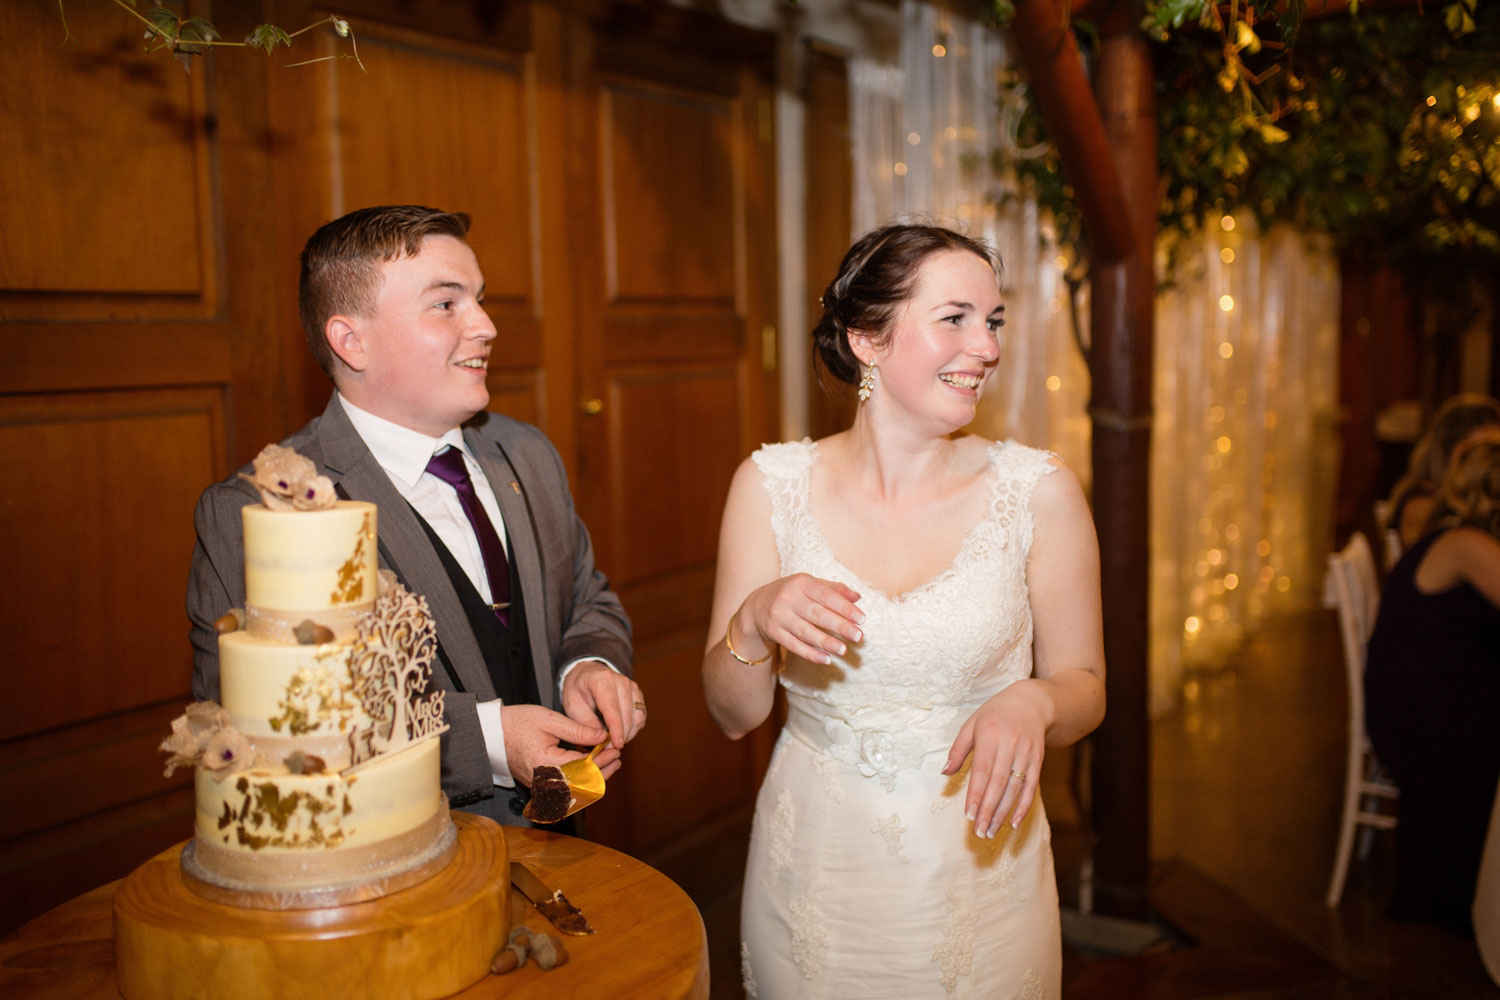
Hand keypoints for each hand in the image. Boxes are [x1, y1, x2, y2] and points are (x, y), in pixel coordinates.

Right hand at [501, 704, 618, 785]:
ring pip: (575, 789)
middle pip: (581, 784)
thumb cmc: (518, 722)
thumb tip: (602, 737)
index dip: (601, 759)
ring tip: (611, 763)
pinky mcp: (540, 786)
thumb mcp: (549, 720)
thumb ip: (577, 730)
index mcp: (545, 763)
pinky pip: (566, 788)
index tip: (615, 748)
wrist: (492, 734)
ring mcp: (540, 787)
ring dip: (594, 778)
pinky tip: (593, 768)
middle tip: (617, 757)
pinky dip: (582, 779)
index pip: (582, 767)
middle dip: (602, 772)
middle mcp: (543, 781)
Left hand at [560, 660, 645, 750]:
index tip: (617, 745)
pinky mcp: (638, 693)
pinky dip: (633, 728)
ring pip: (637, 717)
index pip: (612, 708)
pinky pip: (641, 716)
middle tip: (608, 750)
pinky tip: (621, 734)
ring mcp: (632, 686)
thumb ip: (586, 723)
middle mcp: (620, 680)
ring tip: (614, 743)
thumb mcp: (573, 706)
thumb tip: (601, 741)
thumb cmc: (578, 691)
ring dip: (628, 734)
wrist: (587, 674)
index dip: (616, 728)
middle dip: (621, 736)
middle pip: (627, 715)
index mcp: (601, 680)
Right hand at [738, 573, 862, 664]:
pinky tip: (825, 659)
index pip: (826, 595)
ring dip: (826, 642)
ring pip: (805, 632)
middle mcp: (788, 598)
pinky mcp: (773, 632)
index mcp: (801, 583)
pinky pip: (793, 645)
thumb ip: (834, 590)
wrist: (757, 605)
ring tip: (844, 650)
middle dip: (839, 626)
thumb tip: (858, 597)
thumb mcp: (810, 585)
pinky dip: (810, 654)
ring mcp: (779, 616)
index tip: (862, 619)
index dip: (844, 607)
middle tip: (858, 636)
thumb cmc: (793, 594)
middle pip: (817, 614)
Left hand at [942, 680, 1050, 837]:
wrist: (1032, 702)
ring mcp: (1026, 753)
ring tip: (992, 832)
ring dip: (1003, 812)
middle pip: (999, 783)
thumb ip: (958, 749)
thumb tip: (945, 773)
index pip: (982, 770)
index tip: (968, 815)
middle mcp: (1009, 744)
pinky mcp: (1038, 760)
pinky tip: (1014, 822)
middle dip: (988, 810)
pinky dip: (1023, 806)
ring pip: (1015, 788)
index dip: (976, 794)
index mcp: (989, 734)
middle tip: (979, 832)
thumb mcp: (972, 724)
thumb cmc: (995, 714)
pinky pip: (1032, 787)